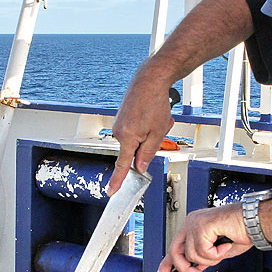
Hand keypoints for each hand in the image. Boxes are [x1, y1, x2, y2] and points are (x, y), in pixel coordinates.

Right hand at [108, 80, 174, 194]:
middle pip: (134, 149)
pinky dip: (146, 124)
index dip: (118, 180)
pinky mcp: (121, 117)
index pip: (122, 165)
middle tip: (160, 128)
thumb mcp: (158, 132)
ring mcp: (119, 123)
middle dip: (149, 143)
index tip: (111, 191)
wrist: (149, 80)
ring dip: (150, 132)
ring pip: (137, 138)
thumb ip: (147, 153)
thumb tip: (139, 167)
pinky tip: (153, 113)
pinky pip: (135, 129)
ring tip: (158, 118)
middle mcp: (118, 131)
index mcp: (127, 137)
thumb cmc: (155, 103)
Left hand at [156, 204, 252, 271]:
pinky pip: (202, 251)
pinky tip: (224, 245)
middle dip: (186, 269)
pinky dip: (216, 254)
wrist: (256, 222)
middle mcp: (191, 222)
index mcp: (194, 226)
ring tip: (222, 250)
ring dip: (210, 259)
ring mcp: (195, 222)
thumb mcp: (218, 251)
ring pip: (192, 255)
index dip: (166, 264)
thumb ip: (204, 257)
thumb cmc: (242, 231)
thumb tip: (196, 267)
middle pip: (176, 252)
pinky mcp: (202, 225)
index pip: (174, 247)